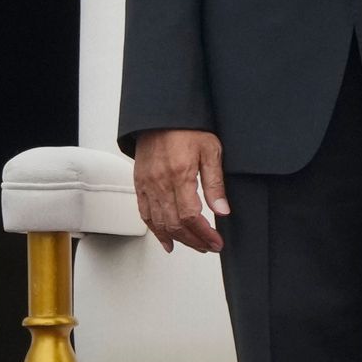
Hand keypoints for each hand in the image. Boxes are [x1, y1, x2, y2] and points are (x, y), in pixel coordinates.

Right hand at [131, 128, 227, 254]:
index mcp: (180, 174)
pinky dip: (155, 230)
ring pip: (159, 222)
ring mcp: (147, 184)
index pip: (191, 216)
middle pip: (174, 224)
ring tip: (193, 245)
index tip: (216, 242)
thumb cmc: (187, 128)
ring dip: (177, 239)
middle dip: (194, 241)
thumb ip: (215, 183)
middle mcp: (160, 183)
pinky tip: (166, 240)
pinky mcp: (139, 183)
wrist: (161, 114)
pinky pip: (145, 213)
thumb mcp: (211, 151)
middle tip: (209, 247)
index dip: (204, 234)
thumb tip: (222, 211)